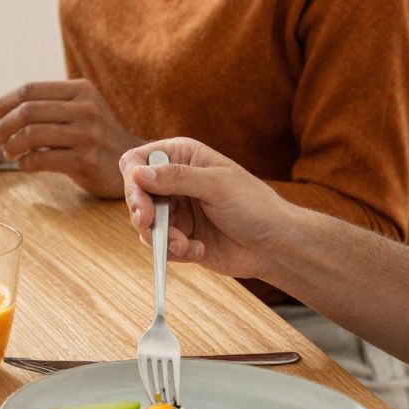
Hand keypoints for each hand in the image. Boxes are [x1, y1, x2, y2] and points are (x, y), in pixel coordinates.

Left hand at [0, 79, 135, 197]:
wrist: (132, 163)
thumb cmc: (97, 137)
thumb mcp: (82, 109)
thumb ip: (51, 105)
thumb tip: (4, 110)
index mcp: (81, 90)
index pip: (31, 90)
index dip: (5, 101)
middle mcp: (85, 108)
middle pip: (28, 111)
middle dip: (4, 125)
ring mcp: (87, 134)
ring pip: (31, 134)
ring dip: (11, 145)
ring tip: (8, 152)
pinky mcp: (85, 159)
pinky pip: (41, 158)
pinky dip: (25, 162)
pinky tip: (23, 164)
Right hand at [121, 138, 296, 279]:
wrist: (275, 245)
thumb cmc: (254, 206)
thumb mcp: (216, 185)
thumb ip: (176, 177)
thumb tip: (137, 173)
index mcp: (181, 157)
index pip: (137, 161)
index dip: (133, 181)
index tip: (141, 203)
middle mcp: (174, 182)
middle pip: (135, 195)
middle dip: (142, 214)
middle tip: (149, 225)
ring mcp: (176, 210)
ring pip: (144, 224)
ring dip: (161, 237)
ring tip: (185, 245)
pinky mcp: (179, 236)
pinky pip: (159, 245)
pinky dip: (174, 251)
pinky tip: (199, 250)